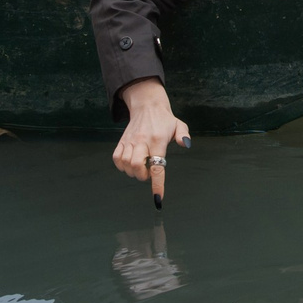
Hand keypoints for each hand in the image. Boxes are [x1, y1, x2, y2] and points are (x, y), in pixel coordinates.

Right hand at [113, 78, 190, 205]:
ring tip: (141, 167)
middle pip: (137, 167)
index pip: (157, 166)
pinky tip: (130, 164)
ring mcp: (130, 141)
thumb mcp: (179, 124)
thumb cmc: (164, 119)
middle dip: (143, 176)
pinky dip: (121, 166)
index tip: (158, 198)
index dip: (157, 184)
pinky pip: (116, 158)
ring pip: (125, 164)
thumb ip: (183, 135)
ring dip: (133, 172)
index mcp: (157, 140)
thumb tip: (186, 144)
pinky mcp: (122, 141)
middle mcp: (142, 141)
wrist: (146, 105)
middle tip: (149, 172)